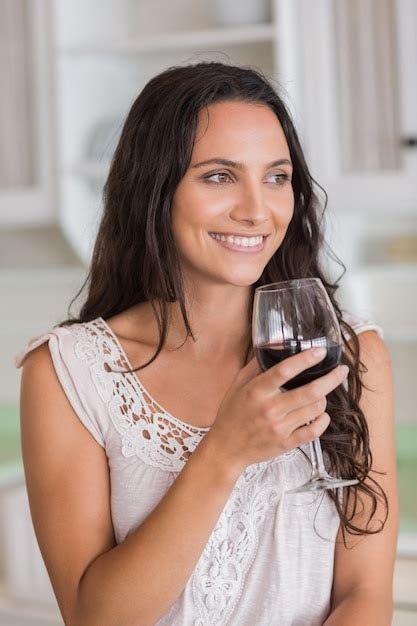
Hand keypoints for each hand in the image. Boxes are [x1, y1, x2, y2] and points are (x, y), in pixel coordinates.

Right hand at [208, 347, 348, 472]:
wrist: (227, 448)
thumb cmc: (232, 413)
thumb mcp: (237, 385)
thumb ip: (255, 366)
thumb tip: (273, 348)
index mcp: (257, 391)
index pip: (285, 370)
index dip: (305, 359)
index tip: (320, 351)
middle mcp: (270, 409)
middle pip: (310, 391)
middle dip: (331, 379)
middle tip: (342, 371)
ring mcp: (280, 428)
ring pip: (315, 409)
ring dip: (324, 398)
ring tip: (323, 393)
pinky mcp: (286, 444)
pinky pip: (314, 431)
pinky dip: (323, 421)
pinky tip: (322, 414)